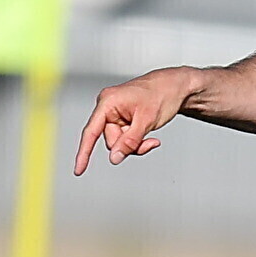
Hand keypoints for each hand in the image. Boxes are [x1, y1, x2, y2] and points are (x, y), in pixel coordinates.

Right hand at [75, 68, 199, 175]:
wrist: (176, 87)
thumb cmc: (162, 94)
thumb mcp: (146, 121)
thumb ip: (129, 141)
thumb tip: (114, 157)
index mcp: (108, 102)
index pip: (92, 131)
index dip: (84, 152)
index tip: (79, 169)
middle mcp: (108, 107)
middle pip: (110, 140)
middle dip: (128, 146)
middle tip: (148, 142)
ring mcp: (115, 114)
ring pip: (118, 142)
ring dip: (135, 145)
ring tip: (150, 137)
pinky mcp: (123, 119)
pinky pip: (125, 139)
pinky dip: (137, 142)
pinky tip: (149, 137)